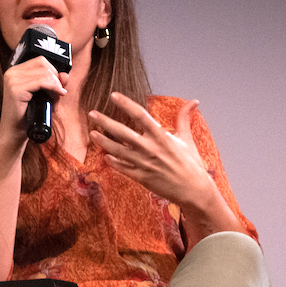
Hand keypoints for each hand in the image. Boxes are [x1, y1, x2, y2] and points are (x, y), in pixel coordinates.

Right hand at [0, 56, 67, 143]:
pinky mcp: (15, 89)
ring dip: (55, 85)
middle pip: (43, 64)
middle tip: (59, 92)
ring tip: (55, 97)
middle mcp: (11, 72)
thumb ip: (54, 84)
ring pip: (44, 72)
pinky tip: (56, 96)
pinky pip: (41, 82)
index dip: (53, 71)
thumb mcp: (44, 96)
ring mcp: (12, 80)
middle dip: (55, 78)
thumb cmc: (28, 116)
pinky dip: (53, 88)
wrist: (14, 133)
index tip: (59, 85)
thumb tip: (65, 74)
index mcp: (15, 71)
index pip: (40, 61)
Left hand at [87, 94, 216, 209]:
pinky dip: (113, 162)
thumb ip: (184, 118)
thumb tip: (193, 101)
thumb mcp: (187, 138)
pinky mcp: (142, 178)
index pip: (140, 115)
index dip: (126, 104)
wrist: (193, 190)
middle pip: (123, 132)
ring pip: (119, 151)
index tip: (113, 95)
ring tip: (92, 133)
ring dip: (104, 141)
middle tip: (92, 113)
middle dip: (105, 122)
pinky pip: (123, 168)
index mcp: (161, 136)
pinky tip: (105, 155)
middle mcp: (151, 149)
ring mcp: (145, 164)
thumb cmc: (191, 163)